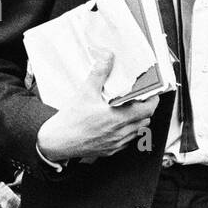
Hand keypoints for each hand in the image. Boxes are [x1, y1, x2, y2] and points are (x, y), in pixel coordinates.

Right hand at [36, 51, 158, 160]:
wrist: (55, 142)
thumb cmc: (70, 121)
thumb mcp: (85, 92)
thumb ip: (99, 72)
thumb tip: (107, 57)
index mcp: (117, 118)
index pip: (148, 110)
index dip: (152, 100)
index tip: (151, 93)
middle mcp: (120, 133)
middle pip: (145, 120)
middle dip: (145, 108)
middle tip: (139, 99)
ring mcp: (116, 144)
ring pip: (137, 131)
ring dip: (137, 120)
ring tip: (129, 110)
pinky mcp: (110, 150)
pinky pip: (127, 141)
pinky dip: (128, 131)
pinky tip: (119, 124)